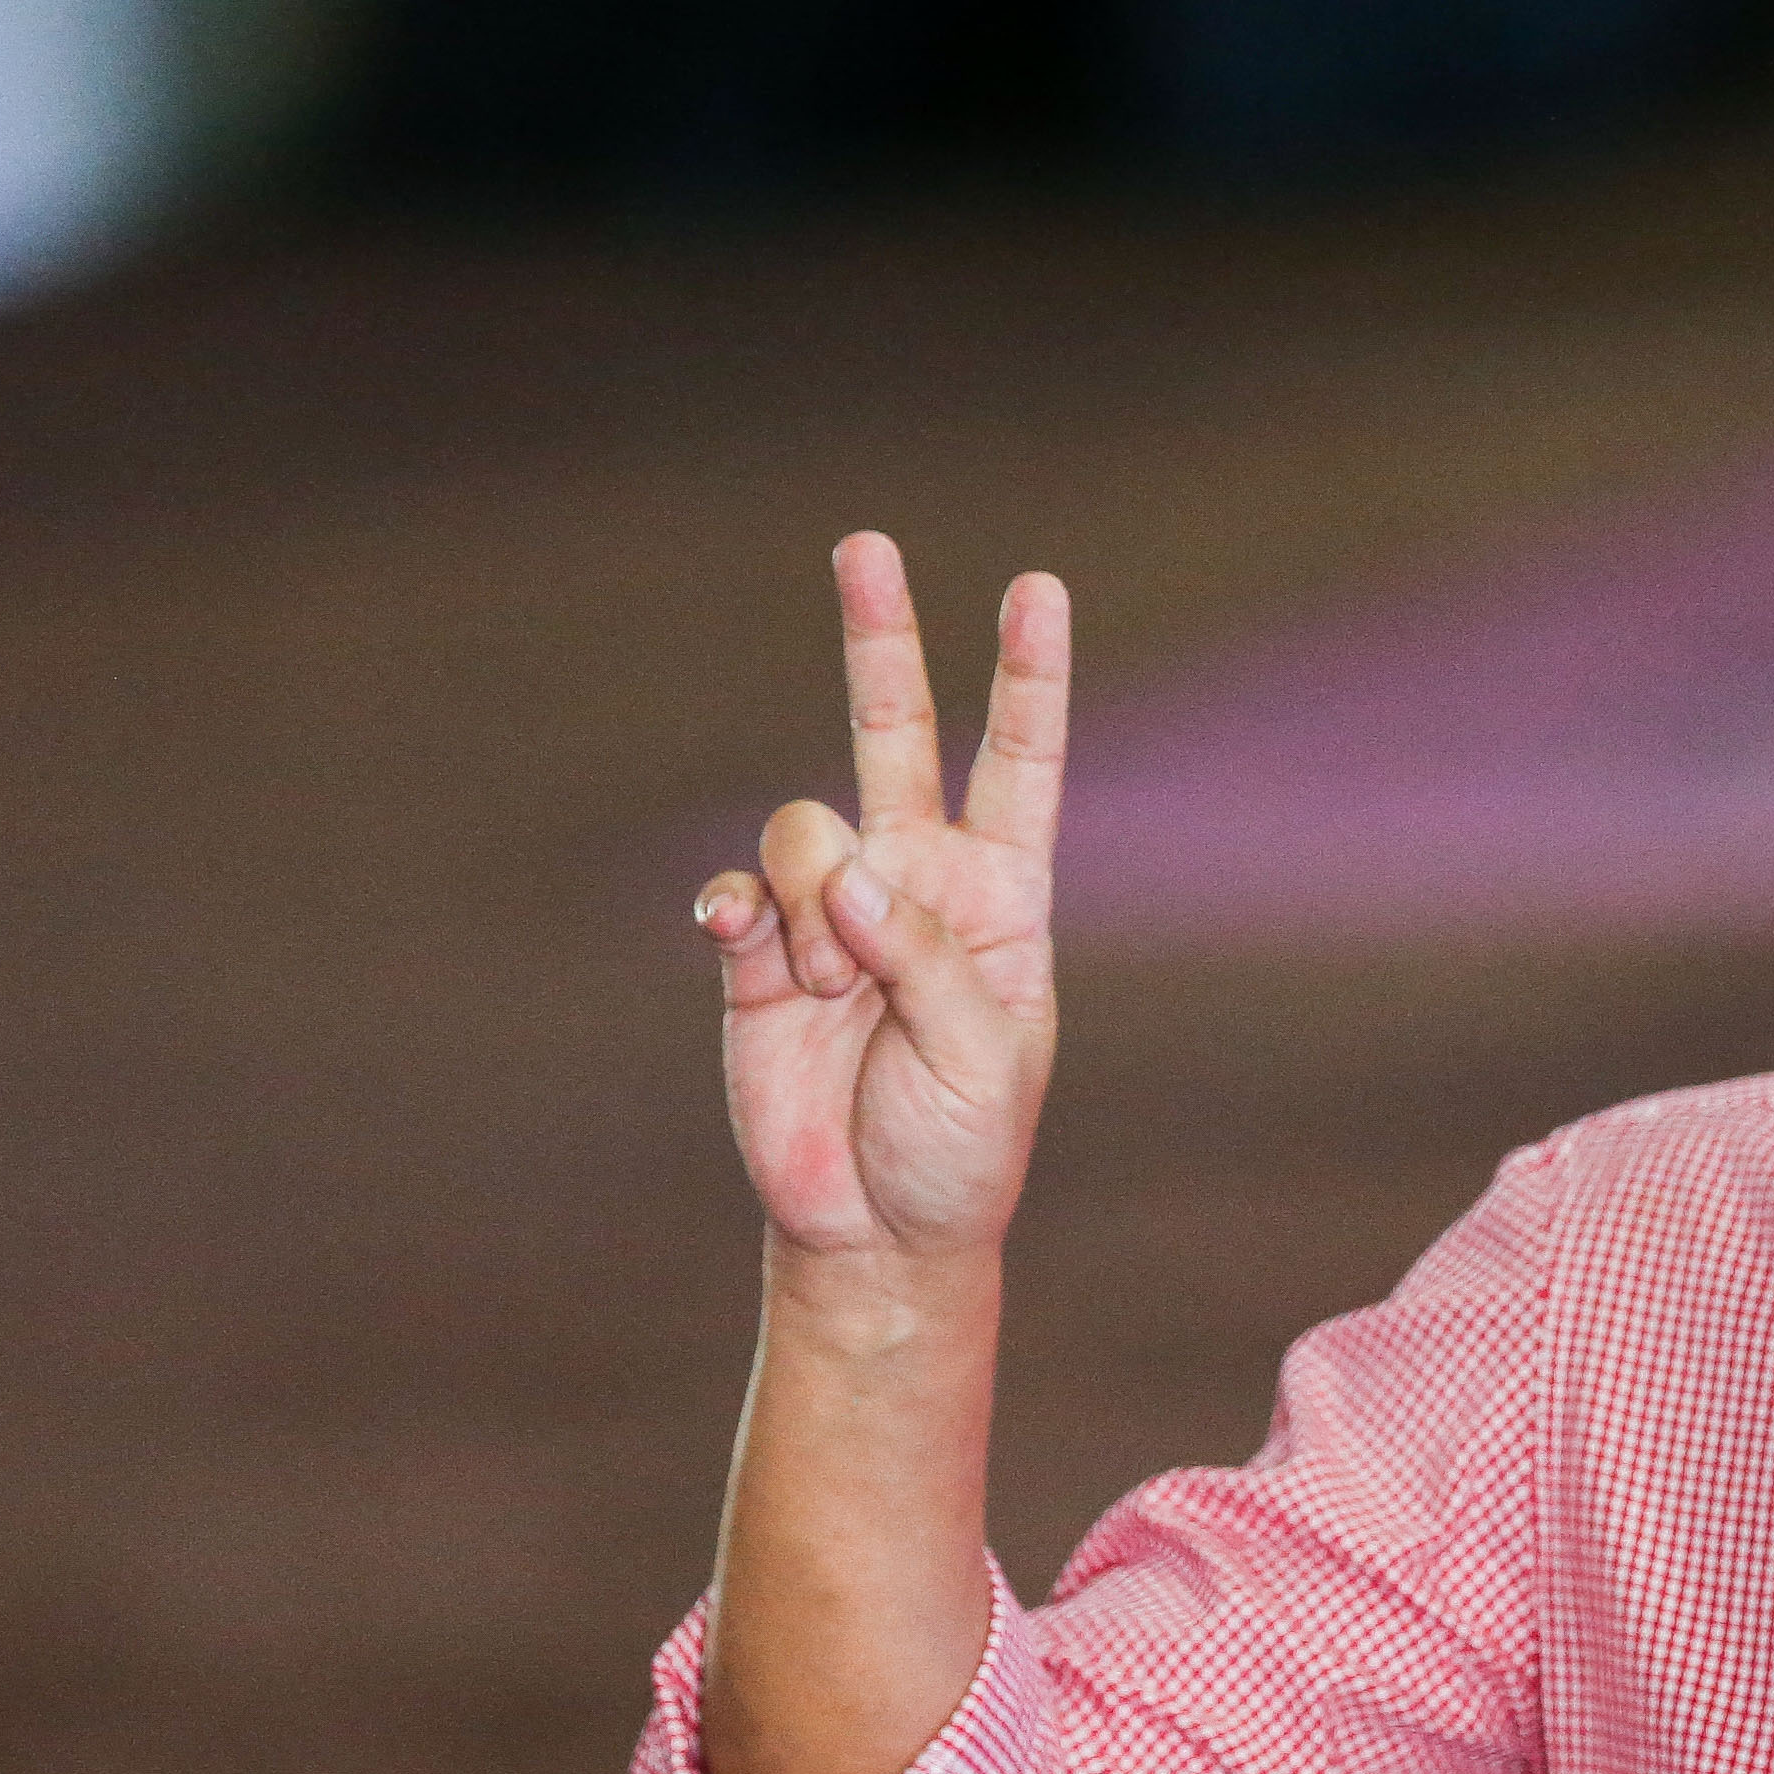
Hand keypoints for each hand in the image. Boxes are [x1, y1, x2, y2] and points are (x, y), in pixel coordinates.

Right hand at [694, 536, 1068, 1265]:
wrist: (874, 1229)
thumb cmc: (960, 1146)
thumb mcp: (983, 1059)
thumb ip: (924, 957)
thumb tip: (848, 870)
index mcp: (1002, 896)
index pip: (1022, 763)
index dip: (1028, 677)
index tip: (1038, 589)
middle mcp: (916, 881)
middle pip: (896, 731)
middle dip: (880, 638)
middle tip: (866, 545)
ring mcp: (830, 909)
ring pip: (804, 832)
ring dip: (813, 917)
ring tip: (831, 999)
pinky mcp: (755, 950)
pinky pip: (736, 893)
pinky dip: (740, 919)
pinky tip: (752, 954)